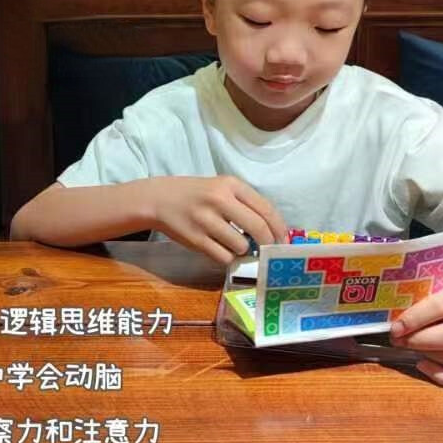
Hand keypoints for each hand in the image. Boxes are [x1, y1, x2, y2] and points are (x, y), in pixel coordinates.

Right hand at [147, 175, 287, 264]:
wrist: (159, 199)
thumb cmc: (196, 194)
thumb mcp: (221, 188)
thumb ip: (244, 204)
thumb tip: (271, 231)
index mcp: (230, 184)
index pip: (266, 208)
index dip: (278, 228)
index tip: (282, 240)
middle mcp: (219, 200)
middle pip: (258, 228)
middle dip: (267, 243)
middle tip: (267, 249)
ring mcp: (206, 220)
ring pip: (241, 245)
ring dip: (243, 250)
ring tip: (235, 245)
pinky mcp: (195, 239)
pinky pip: (223, 256)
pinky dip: (228, 258)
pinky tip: (223, 250)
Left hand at [389, 269, 442, 391]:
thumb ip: (423, 290)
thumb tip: (391, 309)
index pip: (440, 306)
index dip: (414, 318)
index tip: (395, 326)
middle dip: (416, 340)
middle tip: (396, 338)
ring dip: (424, 354)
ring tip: (406, 344)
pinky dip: (441, 377)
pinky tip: (423, 364)